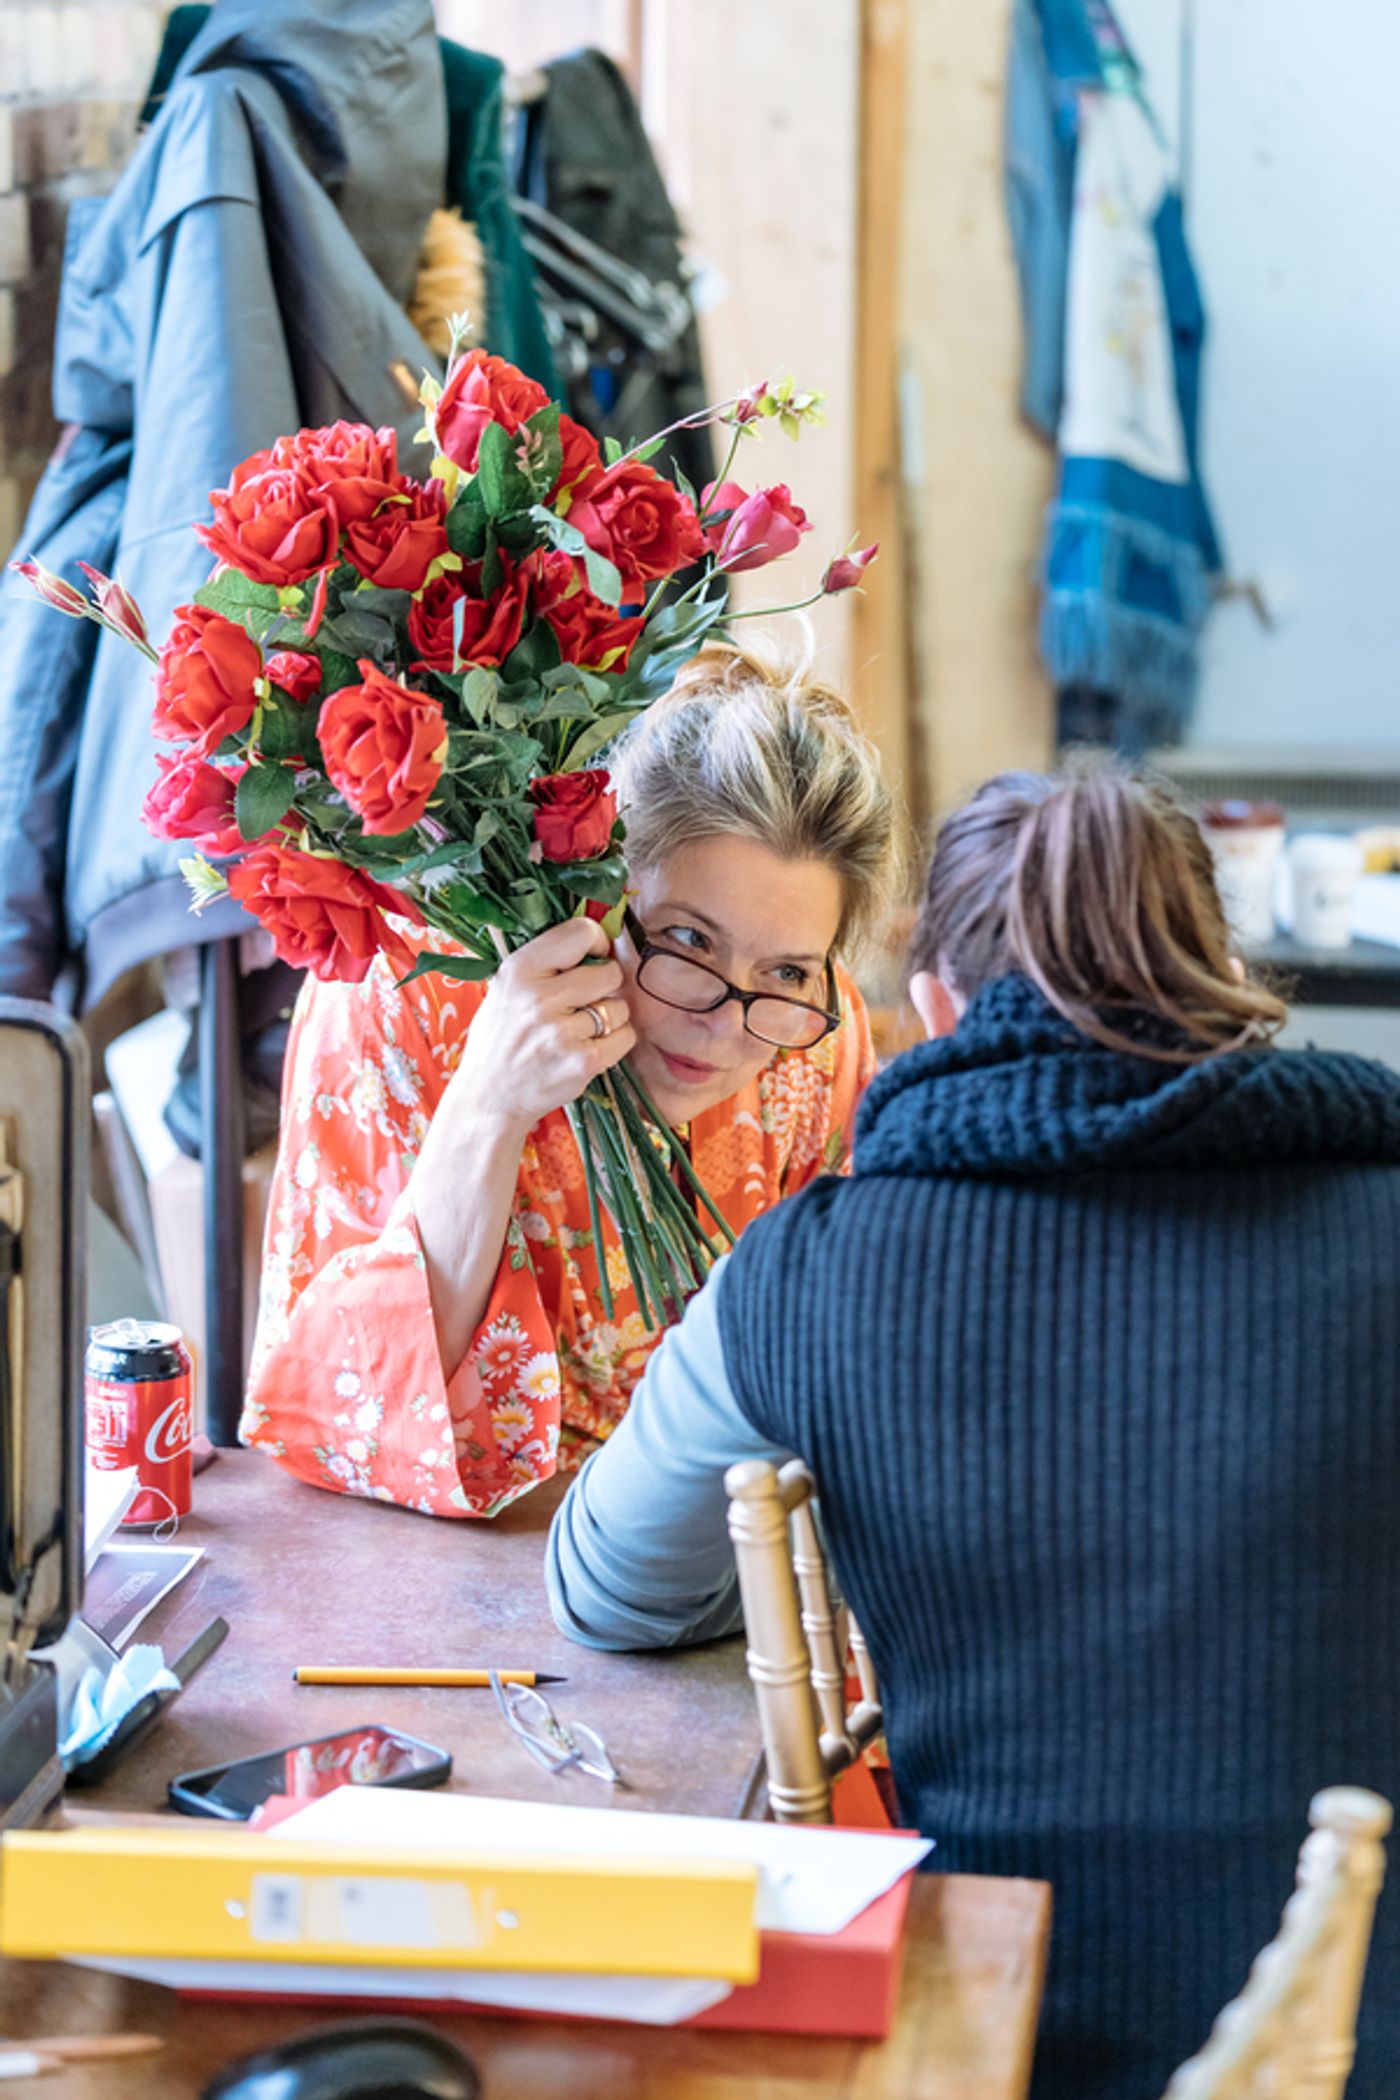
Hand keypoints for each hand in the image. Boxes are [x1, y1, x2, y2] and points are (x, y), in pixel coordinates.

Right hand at [446, 916, 636, 1137]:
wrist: (489, 1097)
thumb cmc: (502, 1039)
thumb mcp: (506, 989)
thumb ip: (545, 963)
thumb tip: (598, 939)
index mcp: (519, 970)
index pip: (580, 933)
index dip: (596, 943)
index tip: (594, 957)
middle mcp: (538, 999)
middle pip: (610, 972)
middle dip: (606, 986)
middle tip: (586, 1001)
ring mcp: (561, 1033)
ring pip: (620, 1007)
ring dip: (610, 1018)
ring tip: (583, 1029)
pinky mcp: (581, 1062)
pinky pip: (625, 1037)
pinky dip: (616, 1042)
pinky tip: (591, 1047)